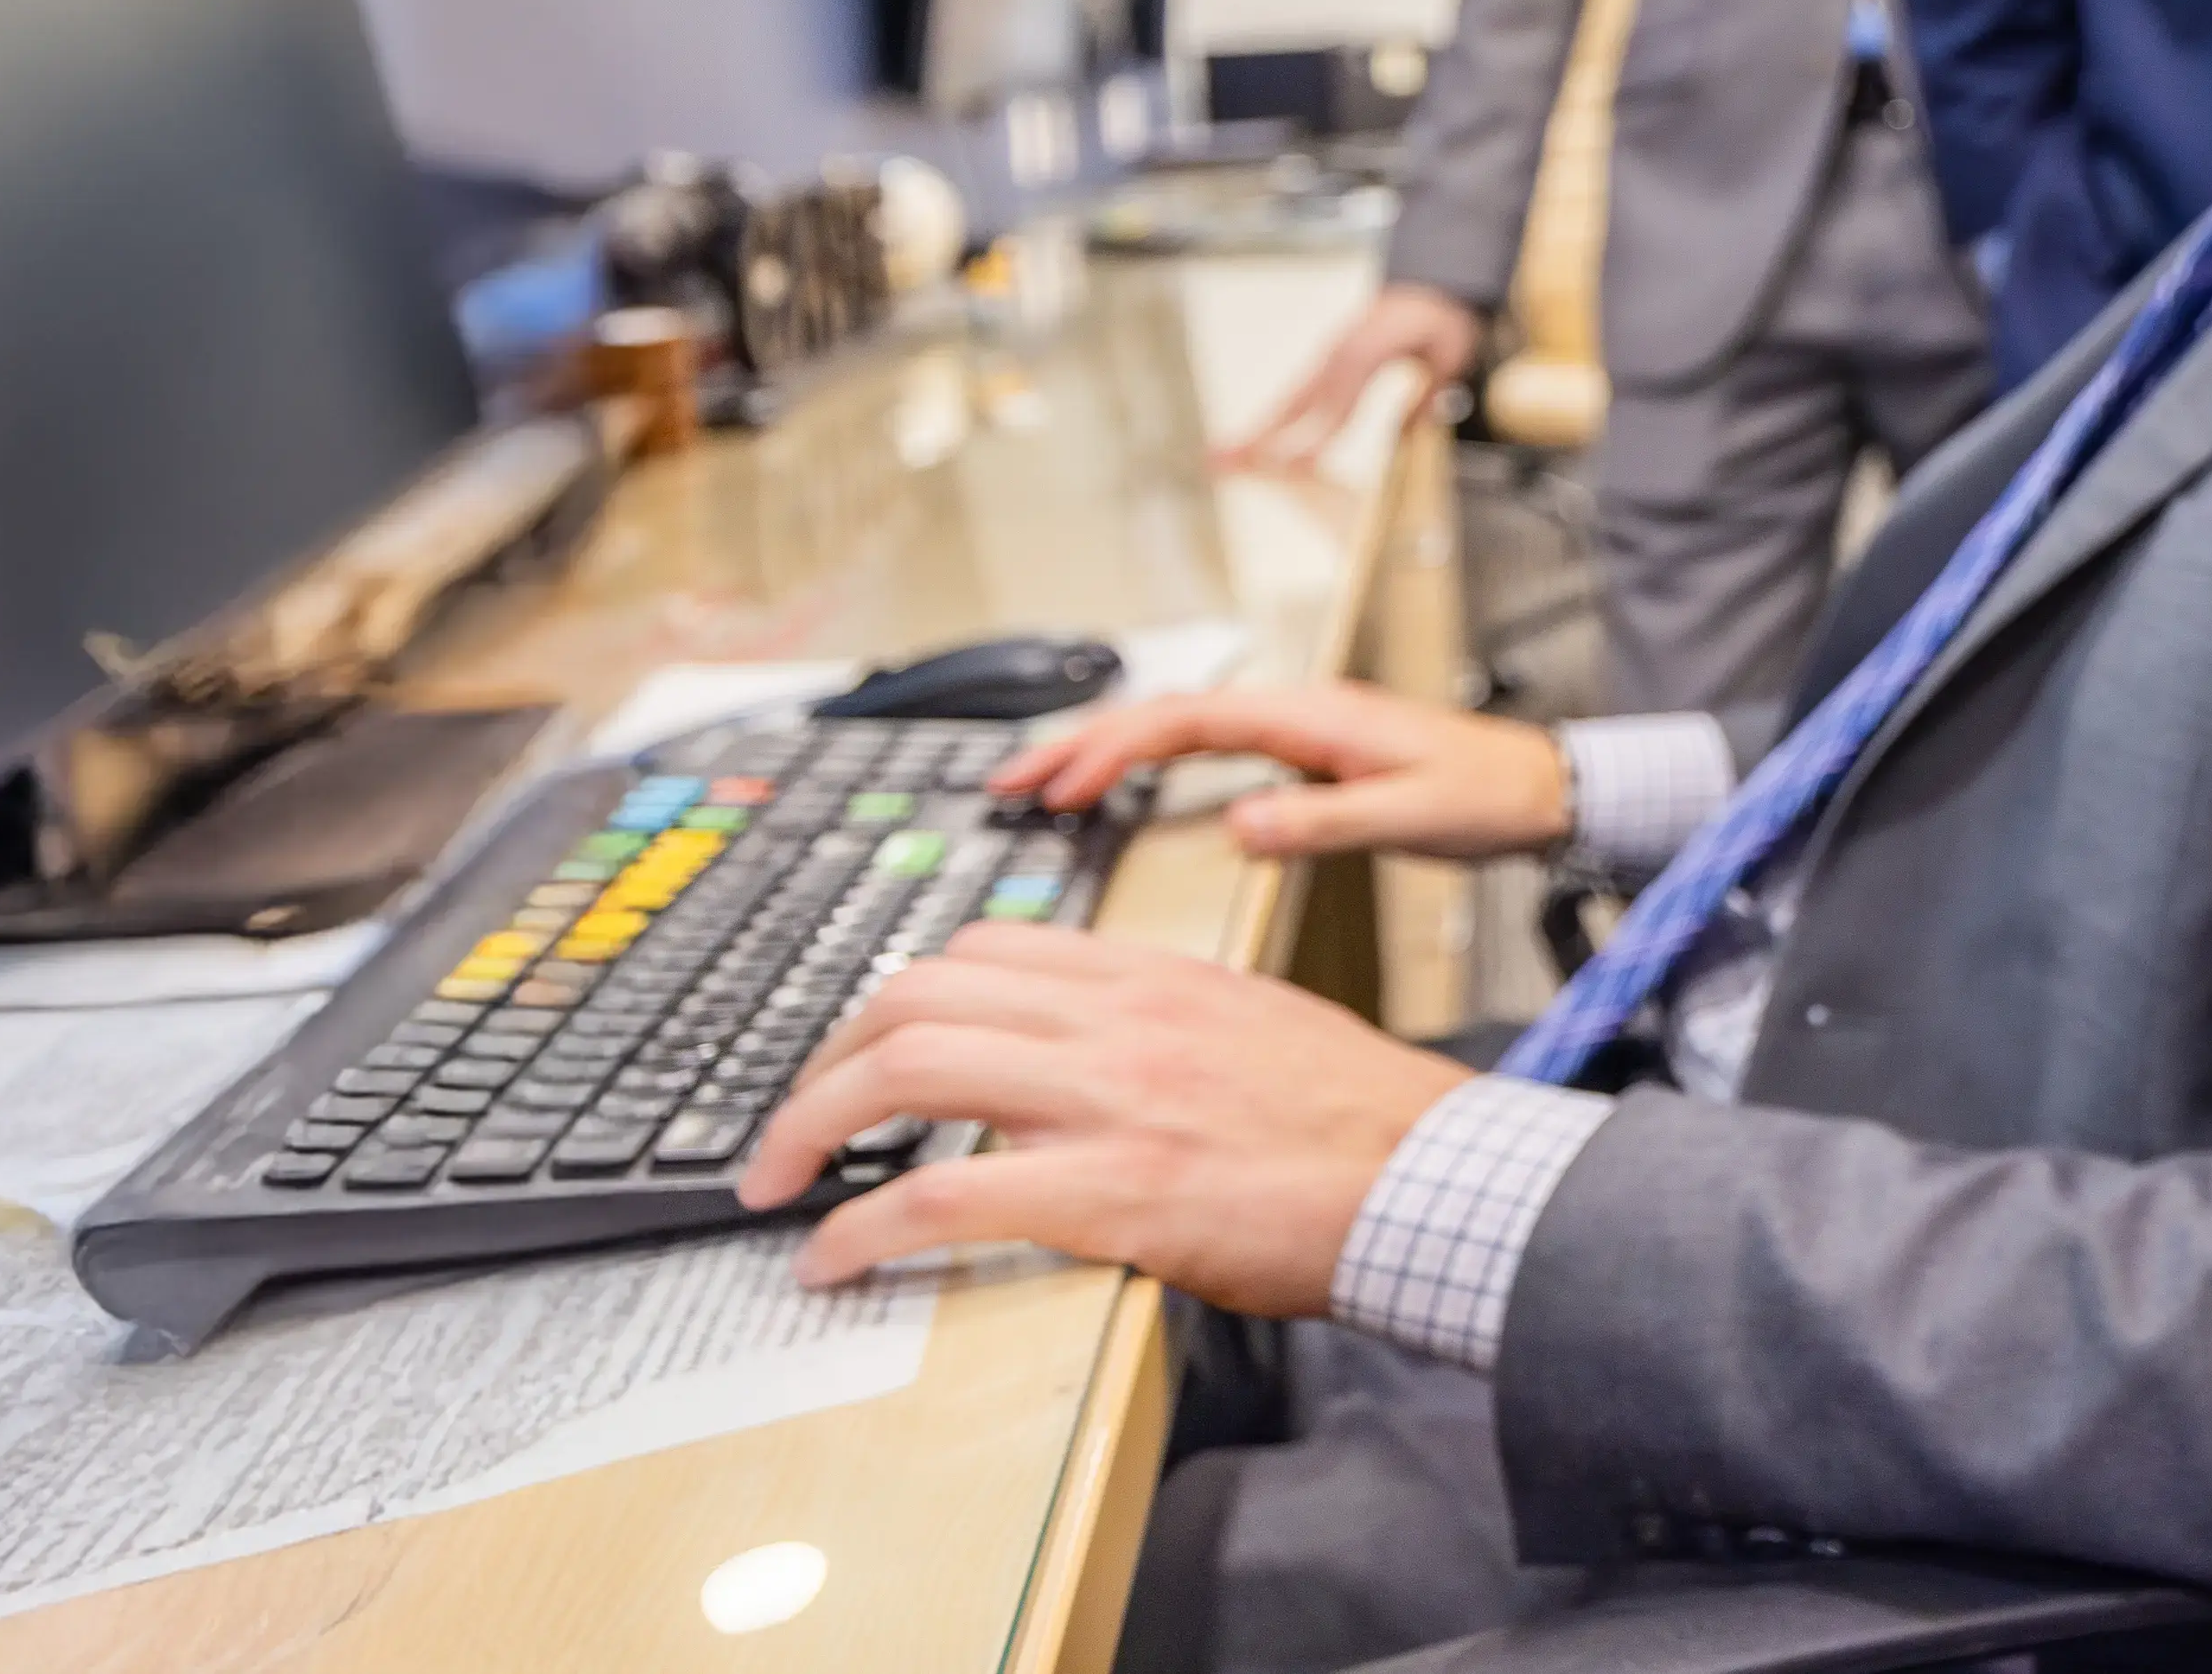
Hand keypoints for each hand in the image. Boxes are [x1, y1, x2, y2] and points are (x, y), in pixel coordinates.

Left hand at [736, 926, 1464, 1309]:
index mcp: (1149, 976)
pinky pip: (945, 1196)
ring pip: (907, 1069)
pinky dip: (861, 1229)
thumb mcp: (1250, 1024)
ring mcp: (1111, 1099)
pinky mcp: (1115, 1192)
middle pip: (914, 995)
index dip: (894, 1003)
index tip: (863, 1057)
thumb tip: (1078, 1057)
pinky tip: (832, 1262)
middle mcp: (1116, 1019)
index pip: (981, 949)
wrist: (1434, 1180)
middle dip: (822, 1063)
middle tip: (790, 1128)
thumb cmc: (1360, 1123)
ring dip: (809, 1128)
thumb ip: (1157, 1024)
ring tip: (777, 1186)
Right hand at [989, 681, 1572, 861]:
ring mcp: (1298, 730)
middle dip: (1083, 741)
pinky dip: (1154, 765)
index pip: (1186, 721)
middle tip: (1010, 782)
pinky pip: (1206, 749)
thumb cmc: (1490, 796)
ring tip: (1043, 785)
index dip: (1114, 749)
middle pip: (1166, 715)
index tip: (1059, 785)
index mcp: (1310, 718)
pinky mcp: (1305, 753)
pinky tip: (1127, 790)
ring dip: (1111, 751)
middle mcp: (1296, 713)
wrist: (1545, 789)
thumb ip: (1321, 823)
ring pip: (1180, 729)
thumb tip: (1237, 826)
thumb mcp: (1407, 817)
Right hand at [1226, 284, 1482, 472]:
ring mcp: (1327, 360)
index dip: (1314, 439)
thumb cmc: (1440, 317)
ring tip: (1218, 457)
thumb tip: (1414, 425)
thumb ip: (1432, 389)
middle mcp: (1337, 356)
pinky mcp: (1326, 365)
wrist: (1430, 282)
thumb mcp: (1451, 350)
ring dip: (1254, 432)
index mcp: (1365, 351)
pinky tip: (1254, 445)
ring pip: (1287, 403)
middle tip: (1219, 460)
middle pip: (1294, 405)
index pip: (1336, 405)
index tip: (1292, 469)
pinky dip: (1271, 421)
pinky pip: (1295, 398)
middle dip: (1258, 437)